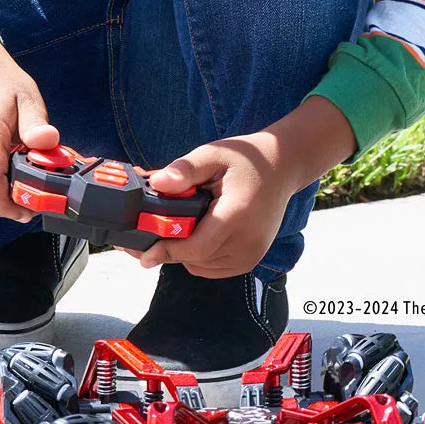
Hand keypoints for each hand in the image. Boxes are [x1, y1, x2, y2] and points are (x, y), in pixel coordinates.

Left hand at [128, 134, 296, 278]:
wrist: (282, 167)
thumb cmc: (246, 159)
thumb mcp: (213, 154)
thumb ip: (185, 169)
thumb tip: (157, 181)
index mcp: (236, 215)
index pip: (196, 247)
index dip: (167, 250)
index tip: (142, 252)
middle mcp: (247, 242)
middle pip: (195, 258)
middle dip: (169, 248)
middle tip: (148, 233)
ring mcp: (251, 255)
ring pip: (201, 267)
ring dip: (184, 253)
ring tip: (178, 227)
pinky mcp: (251, 260)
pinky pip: (213, 269)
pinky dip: (198, 258)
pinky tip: (196, 235)